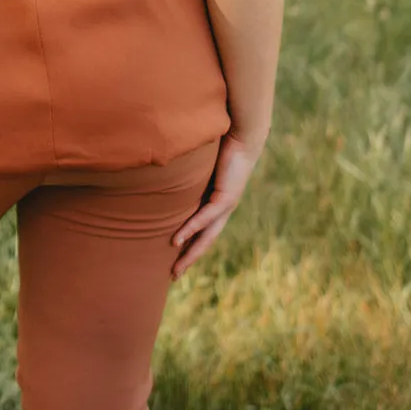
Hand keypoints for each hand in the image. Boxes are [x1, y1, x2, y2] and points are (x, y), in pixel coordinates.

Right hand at [170, 130, 265, 280]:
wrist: (244, 134)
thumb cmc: (221, 143)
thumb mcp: (199, 163)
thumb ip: (187, 170)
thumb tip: (166, 167)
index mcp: (217, 202)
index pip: (203, 230)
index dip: (190, 245)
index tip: (175, 257)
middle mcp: (223, 208)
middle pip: (206, 241)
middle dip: (190, 258)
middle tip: (174, 275)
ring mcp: (226, 205)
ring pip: (207, 236)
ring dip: (191, 253)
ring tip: (176, 267)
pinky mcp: (226, 197)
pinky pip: (206, 217)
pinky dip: (191, 228)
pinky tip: (177, 239)